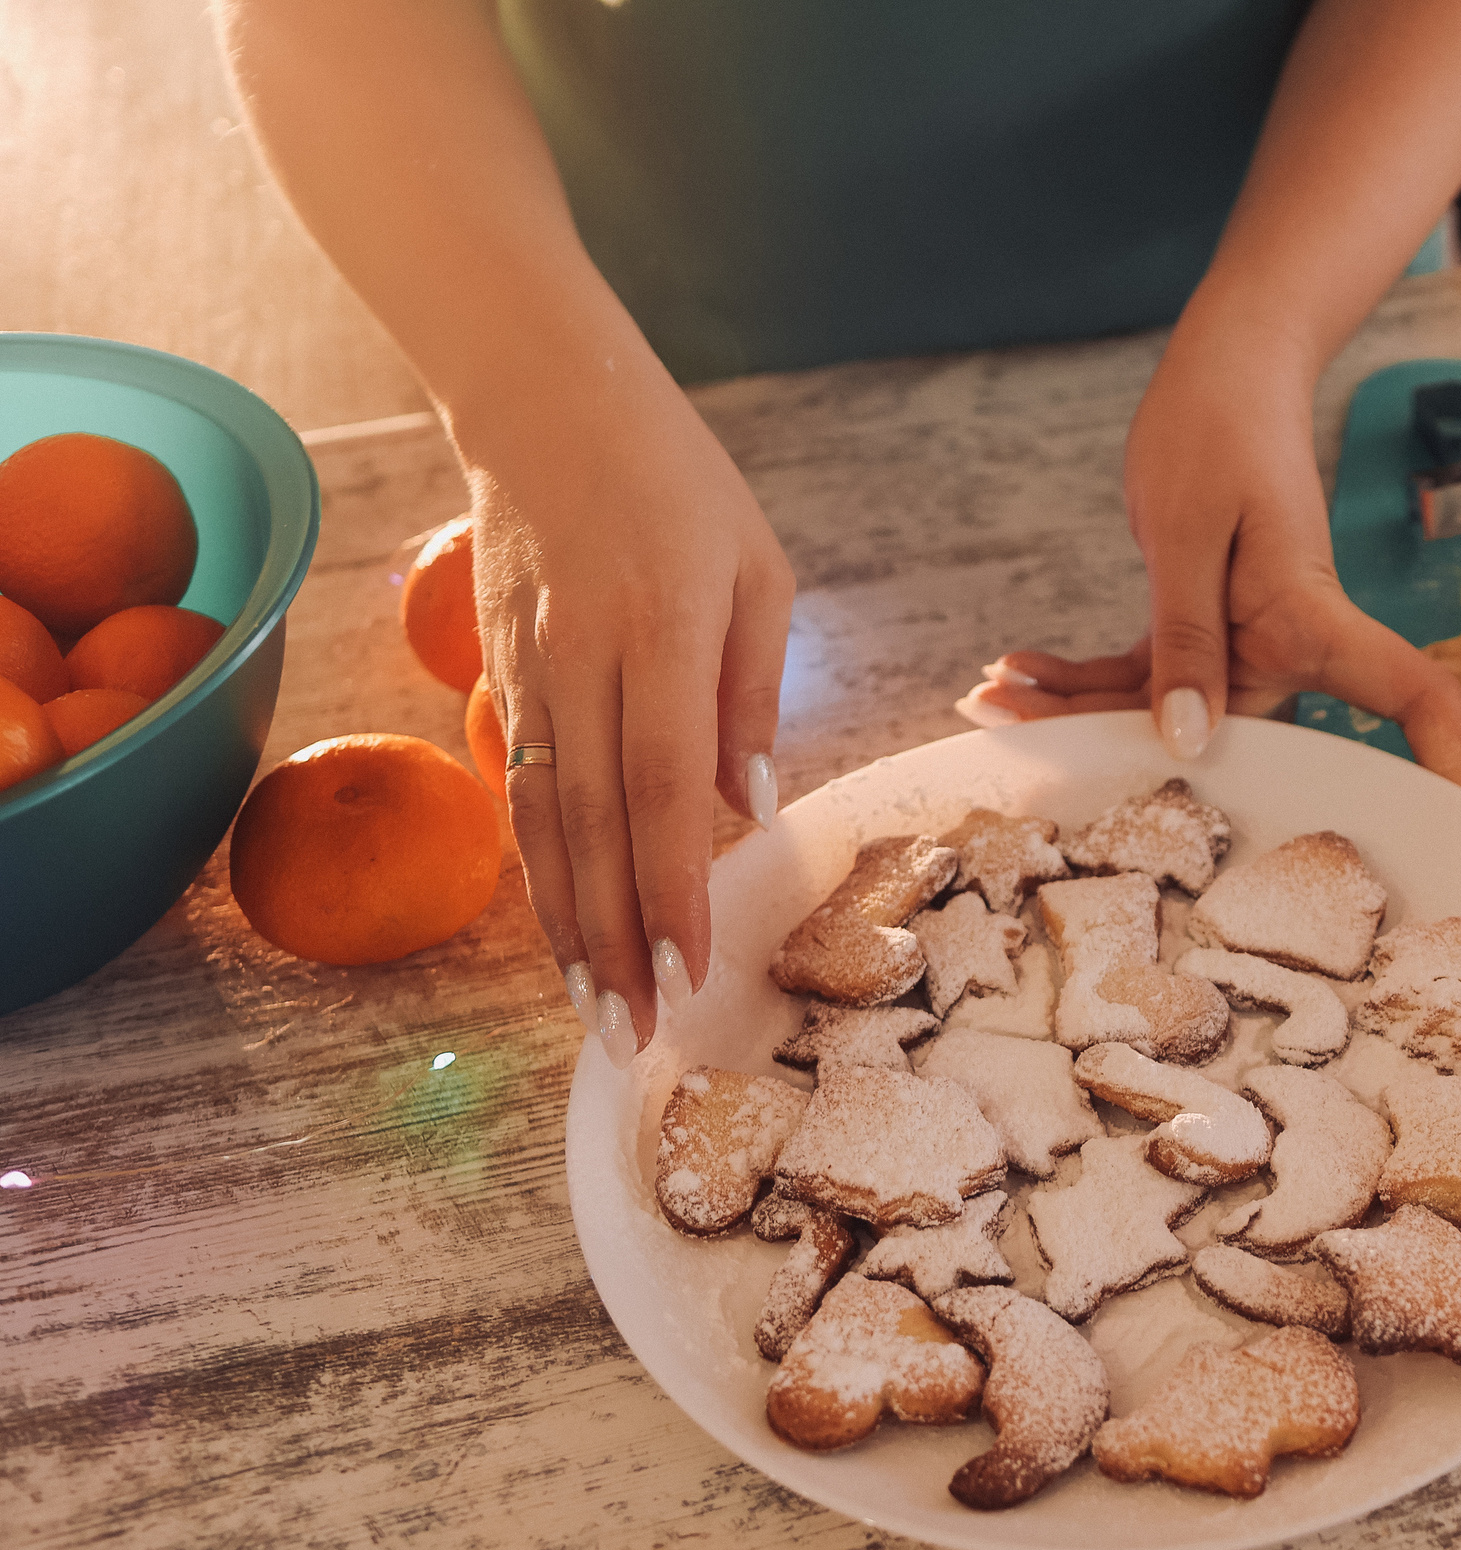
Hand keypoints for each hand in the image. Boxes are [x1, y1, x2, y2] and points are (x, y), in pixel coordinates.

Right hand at [457, 374, 793, 1064]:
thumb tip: (751, 808)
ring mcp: (529, 671)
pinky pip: (521, 793)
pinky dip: (540, 872)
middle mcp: (583, 659)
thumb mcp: (755, 568)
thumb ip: (751, 692)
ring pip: (544, 824)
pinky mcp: (501, 677)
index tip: (688, 967)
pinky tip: (561, 932)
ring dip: (568, 927)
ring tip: (593, 1014)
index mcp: (660, 627)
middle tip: (637, 1035)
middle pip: (595, 826)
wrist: (541, 399)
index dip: (671, 883)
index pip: (660, 782)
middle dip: (617, 939)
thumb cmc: (677, 480)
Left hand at [962, 326, 1460, 795]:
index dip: (1444, 758)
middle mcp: (1290, 644)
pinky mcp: (1203, 628)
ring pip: (1166, 711)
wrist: (1225, 368)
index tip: (1460, 814)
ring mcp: (1247, 643)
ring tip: (986, 701)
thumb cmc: (1222, 427)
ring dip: (1077, 711)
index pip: (1411, 697)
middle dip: (1127, 751)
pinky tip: (1015, 673)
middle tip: (1017, 739)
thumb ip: (1185, 637)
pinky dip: (1078, 678)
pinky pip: (1143, 676)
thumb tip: (1185, 739)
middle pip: (1230, 735)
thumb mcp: (1189, 531)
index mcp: (1315, 618)